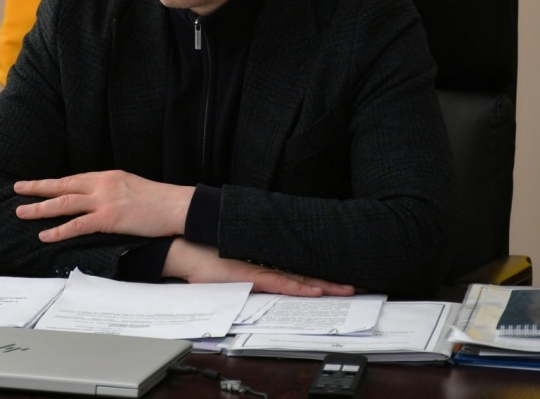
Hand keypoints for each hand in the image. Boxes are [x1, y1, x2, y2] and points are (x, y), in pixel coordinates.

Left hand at [14, 171, 194, 241]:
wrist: (176, 206)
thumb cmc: (158, 200)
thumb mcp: (131, 187)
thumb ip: (113, 191)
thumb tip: (101, 199)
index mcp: (108, 176)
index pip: (74, 179)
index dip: (54, 182)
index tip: (37, 184)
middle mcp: (102, 184)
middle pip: (63, 185)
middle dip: (38, 188)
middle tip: (18, 189)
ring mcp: (105, 200)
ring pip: (64, 203)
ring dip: (40, 208)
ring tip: (21, 212)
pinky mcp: (109, 218)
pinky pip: (78, 225)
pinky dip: (59, 230)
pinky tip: (45, 234)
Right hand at [163, 239, 354, 296]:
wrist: (185, 248)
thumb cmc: (206, 257)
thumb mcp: (234, 266)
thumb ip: (253, 273)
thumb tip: (268, 278)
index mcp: (265, 264)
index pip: (300, 273)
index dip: (322, 278)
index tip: (342, 281)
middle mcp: (267, 265)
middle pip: (305, 275)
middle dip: (331, 282)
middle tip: (354, 286)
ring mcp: (260, 269)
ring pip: (298, 280)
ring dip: (322, 285)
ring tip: (344, 288)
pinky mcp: (250, 275)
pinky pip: (279, 283)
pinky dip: (297, 288)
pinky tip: (314, 291)